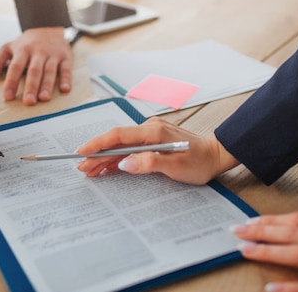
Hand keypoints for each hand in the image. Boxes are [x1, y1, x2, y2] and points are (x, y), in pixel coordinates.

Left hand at [0, 27, 72, 105]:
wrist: (48, 27)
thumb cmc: (26, 43)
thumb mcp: (9, 47)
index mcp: (23, 50)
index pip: (16, 67)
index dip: (11, 82)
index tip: (8, 96)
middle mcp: (38, 52)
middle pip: (34, 71)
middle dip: (31, 86)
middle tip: (28, 101)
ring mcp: (52, 54)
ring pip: (50, 71)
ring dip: (47, 85)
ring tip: (44, 98)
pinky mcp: (65, 57)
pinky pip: (67, 69)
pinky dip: (67, 79)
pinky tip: (64, 89)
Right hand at [76, 116, 238, 184]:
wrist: (216, 154)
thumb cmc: (199, 162)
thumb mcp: (175, 167)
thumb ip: (148, 163)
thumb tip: (124, 164)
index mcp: (153, 132)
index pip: (119, 135)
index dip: (99, 144)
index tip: (83, 152)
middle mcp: (149, 128)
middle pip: (117, 141)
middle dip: (98, 154)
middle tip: (82, 167)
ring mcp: (151, 132)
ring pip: (122, 144)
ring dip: (106, 156)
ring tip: (90, 169)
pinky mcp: (153, 139)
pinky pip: (130, 146)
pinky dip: (118, 156)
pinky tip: (109, 165)